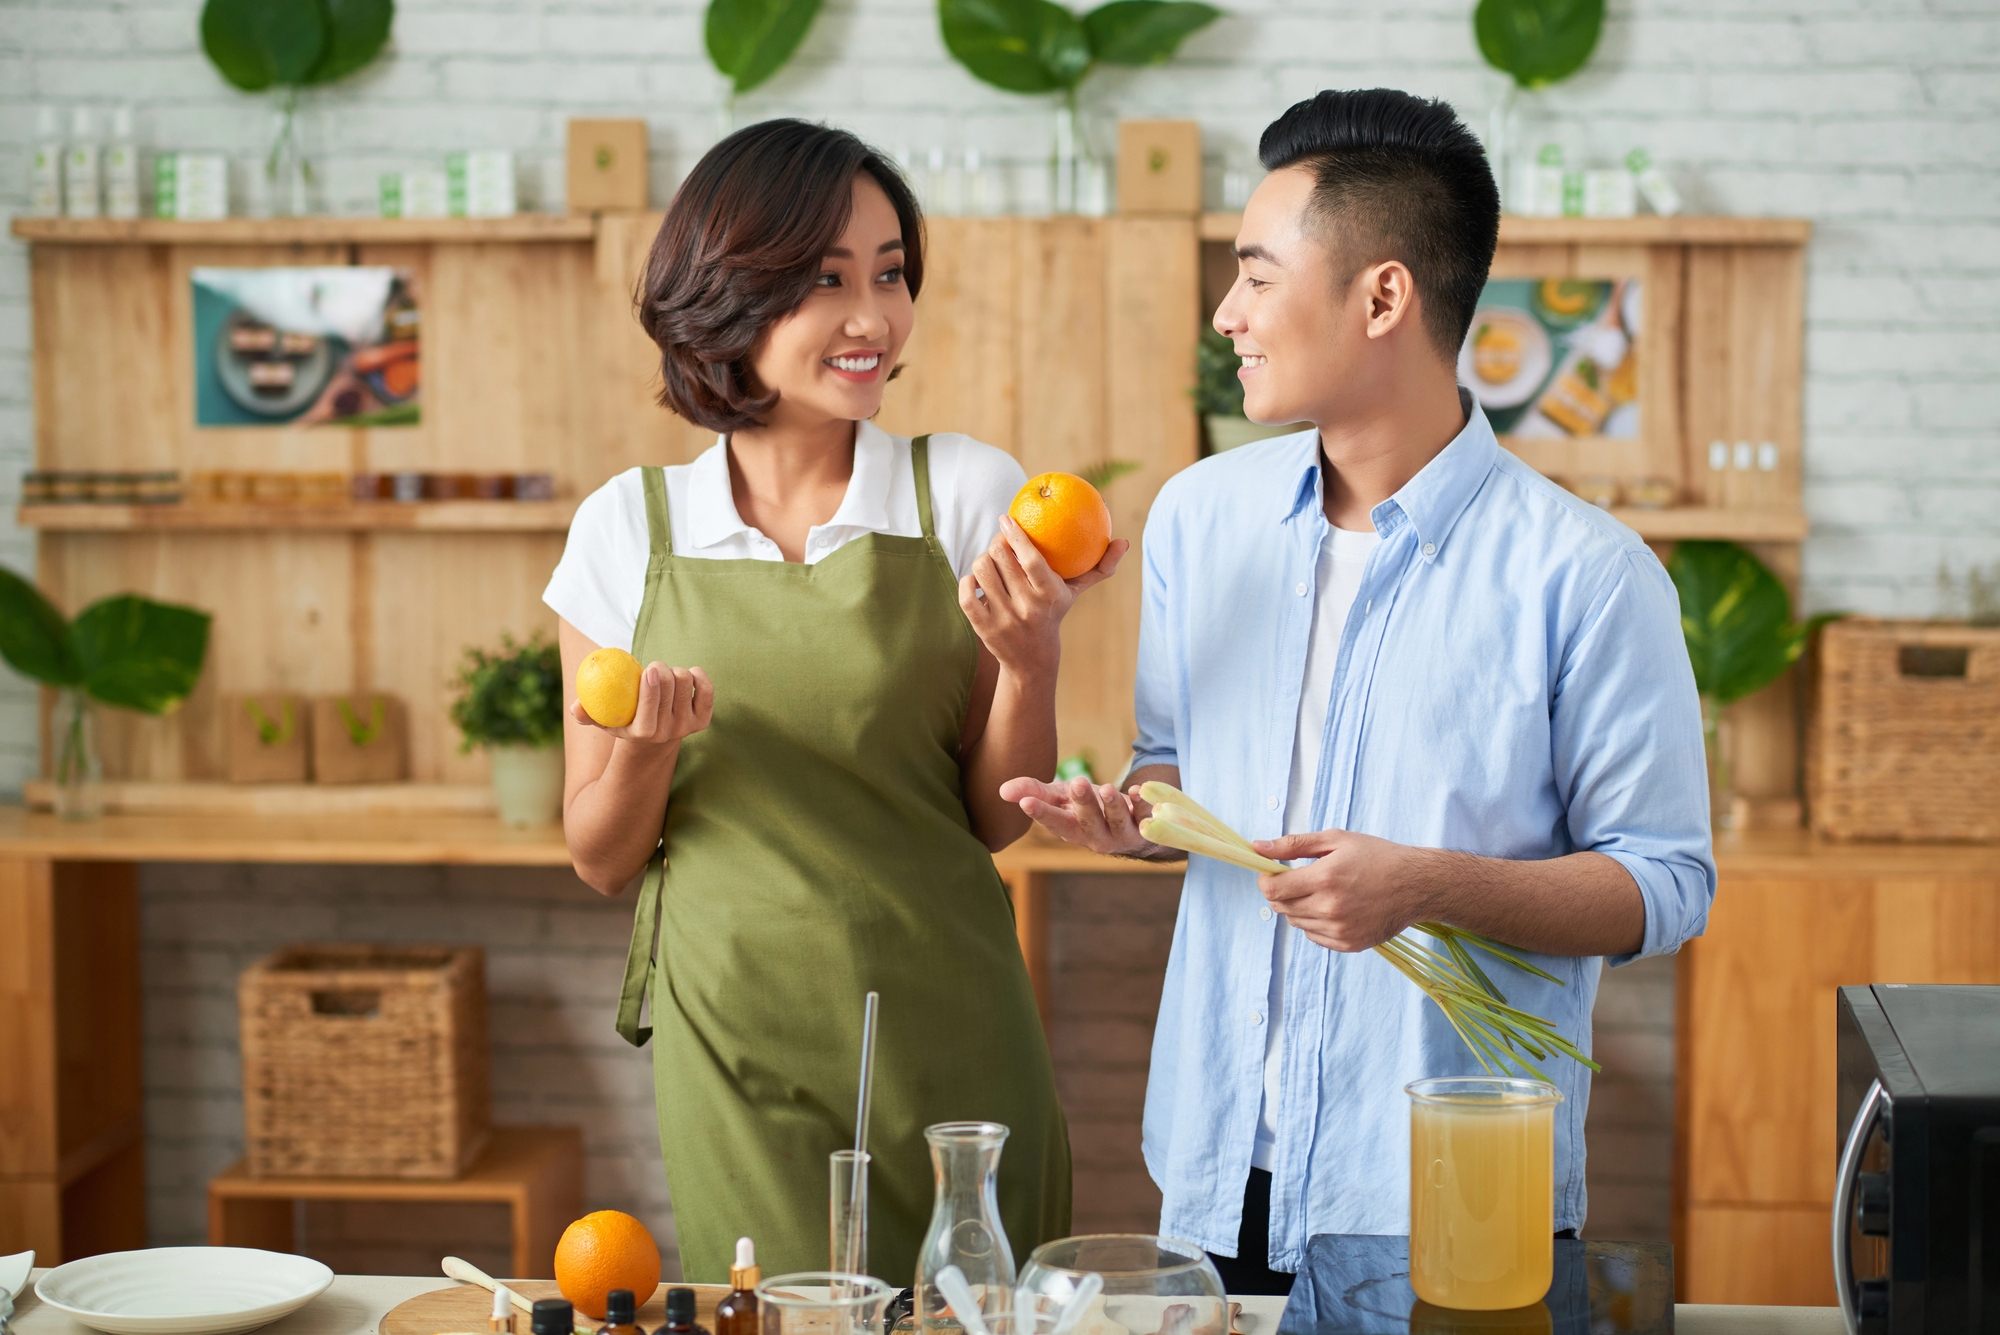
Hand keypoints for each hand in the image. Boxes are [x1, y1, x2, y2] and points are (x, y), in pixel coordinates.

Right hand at [571, 662, 713, 745]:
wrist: (654, 740)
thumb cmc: (624, 721)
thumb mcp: (604, 721)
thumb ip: (587, 713)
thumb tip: (575, 706)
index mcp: (644, 733)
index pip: (649, 708)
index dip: (650, 686)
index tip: (647, 668)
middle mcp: (669, 732)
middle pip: (670, 688)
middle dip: (661, 669)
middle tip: (654, 666)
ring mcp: (688, 727)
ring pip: (686, 683)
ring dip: (676, 671)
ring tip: (665, 676)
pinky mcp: (703, 720)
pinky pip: (706, 690)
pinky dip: (699, 675)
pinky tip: (689, 673)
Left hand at [959, 516, 1128, 675]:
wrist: (1032, 659)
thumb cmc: (1055, 612)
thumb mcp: (1076, 592)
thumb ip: (1100, 567)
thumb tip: (1124, 542)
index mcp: (1050, 596)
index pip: (1031, 559)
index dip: (1016, 536)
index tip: (1007, 518)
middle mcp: (1027, 608)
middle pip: (1000, 558)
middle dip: (997, 542)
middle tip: (1001, 540)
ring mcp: (1004, 619)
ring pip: (981, 571)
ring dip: (983, 559)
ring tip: (992, 560)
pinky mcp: (983, 628)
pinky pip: (967, 593)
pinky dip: (968, 580)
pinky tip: (977, 579)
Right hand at [998, 776, 1161, 856]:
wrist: (1132, 823)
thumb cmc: (1089, 807)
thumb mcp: (1062, 797)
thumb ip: (1035, 792)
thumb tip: (1002, 790)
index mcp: (1071, 830)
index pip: (1054, 823)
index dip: (1041, 814)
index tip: (1026, 802)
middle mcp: (1096, 838)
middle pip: (1088, 824)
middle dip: (1083, 805)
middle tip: (1077, 783)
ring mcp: (1123, 836)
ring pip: (1118, 823)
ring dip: (1113, 806)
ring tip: (1108, 788)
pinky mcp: (1147, 828)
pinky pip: (1147, 816)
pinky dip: (1144, 804)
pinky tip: (1138, 791)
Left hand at [1251, 829, 1427, 951]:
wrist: (1416, 885)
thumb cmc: (1377, 857)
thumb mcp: (1336, 840)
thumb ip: (1293, 845)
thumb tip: (1258, 848)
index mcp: (1324, 878)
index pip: (1272, 890)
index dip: (1265, 881)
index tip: (1271, 874)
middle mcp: (1330, 908)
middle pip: (1281, 908)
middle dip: (1282, 893)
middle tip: (1301, 880)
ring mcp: (1340, 930)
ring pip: (1297, 923)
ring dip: (1299, 908)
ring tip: (1323, 892)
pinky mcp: (1349, 944)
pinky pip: (1314, 937)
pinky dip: (1316, 923)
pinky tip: (1334, 907)